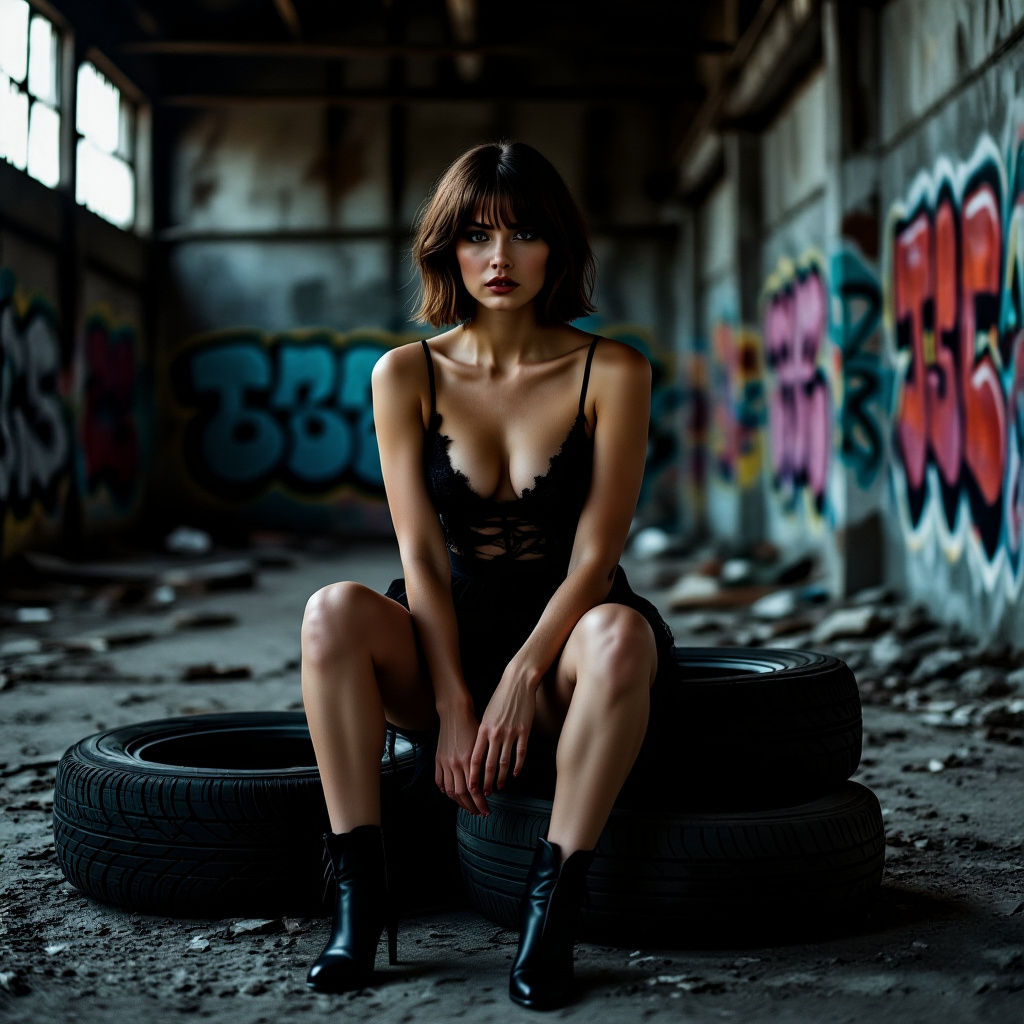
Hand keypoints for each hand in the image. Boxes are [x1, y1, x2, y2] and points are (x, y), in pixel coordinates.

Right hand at [435, 700, 489, 815]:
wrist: (456, 713)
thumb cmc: (473, 726)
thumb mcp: (482, 744)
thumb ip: (483, 764)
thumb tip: (486, 784)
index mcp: (470, 761)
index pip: (475, 791)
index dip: (481, 803)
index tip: (487, 810)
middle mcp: (456, 764)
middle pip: (462, 794)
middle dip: (471, 807)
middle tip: (479, 813)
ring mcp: (445, 762)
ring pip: (450, 791)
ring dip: (459, 802)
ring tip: (467, 807)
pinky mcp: (438, 759)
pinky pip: (439, 780)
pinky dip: (444, 790)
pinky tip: (450, 794)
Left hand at [471, 664, 536, 796]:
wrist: (517, 682)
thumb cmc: (500, 698)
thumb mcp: (487, 715)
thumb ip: (484, 732)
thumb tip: (480, 750)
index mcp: (483, 729)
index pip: (475, 758)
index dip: (473, 775)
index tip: (471, 786)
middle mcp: (496, 733)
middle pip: (489, 764)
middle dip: (486, 781)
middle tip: (485, 794)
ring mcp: (511, 733)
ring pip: (504, 762)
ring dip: (501, 778)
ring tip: (499, 787)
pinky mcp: (524, 731)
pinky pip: (520, 754)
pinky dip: (517, 766)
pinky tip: (515, 774)